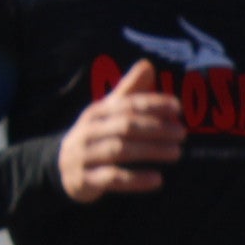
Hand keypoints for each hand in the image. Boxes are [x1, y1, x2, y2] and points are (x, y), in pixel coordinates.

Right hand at [57, 60, 185, 201]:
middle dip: (156, 128)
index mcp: (96, 112)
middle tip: (182, 133)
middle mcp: (88, 131)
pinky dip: (135, 179)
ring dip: (150, 151)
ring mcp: (84, 155)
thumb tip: (147, 64)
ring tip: (176, 152)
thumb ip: (129, 92)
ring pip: (119, 150)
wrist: (62, 168)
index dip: (152, 104)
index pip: (127, 105)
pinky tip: (157, 180)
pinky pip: (112, 178)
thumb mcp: (108, 112)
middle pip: (125, 126)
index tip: (178, 107)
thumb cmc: (95, 135)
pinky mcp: (84, 180)